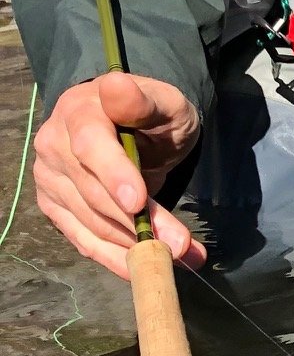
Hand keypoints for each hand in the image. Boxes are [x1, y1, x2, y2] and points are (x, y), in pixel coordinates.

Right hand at [34, 74, 205, 279]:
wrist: (136, 127)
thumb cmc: (152, 113)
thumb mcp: (164, 100)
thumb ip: (144, 100)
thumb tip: (118, 86)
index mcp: (79, 110)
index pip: (90, 146)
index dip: (113, 175)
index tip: (138, 201)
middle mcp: (54, 144)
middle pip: (94, 193)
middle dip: (139, 223)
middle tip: (181, 245)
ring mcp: (51, 179)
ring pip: (91, 222)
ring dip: (134, 246)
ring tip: (180, 257)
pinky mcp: (56, 208)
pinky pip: (83, 240)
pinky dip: (114, 258)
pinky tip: (142, 269)